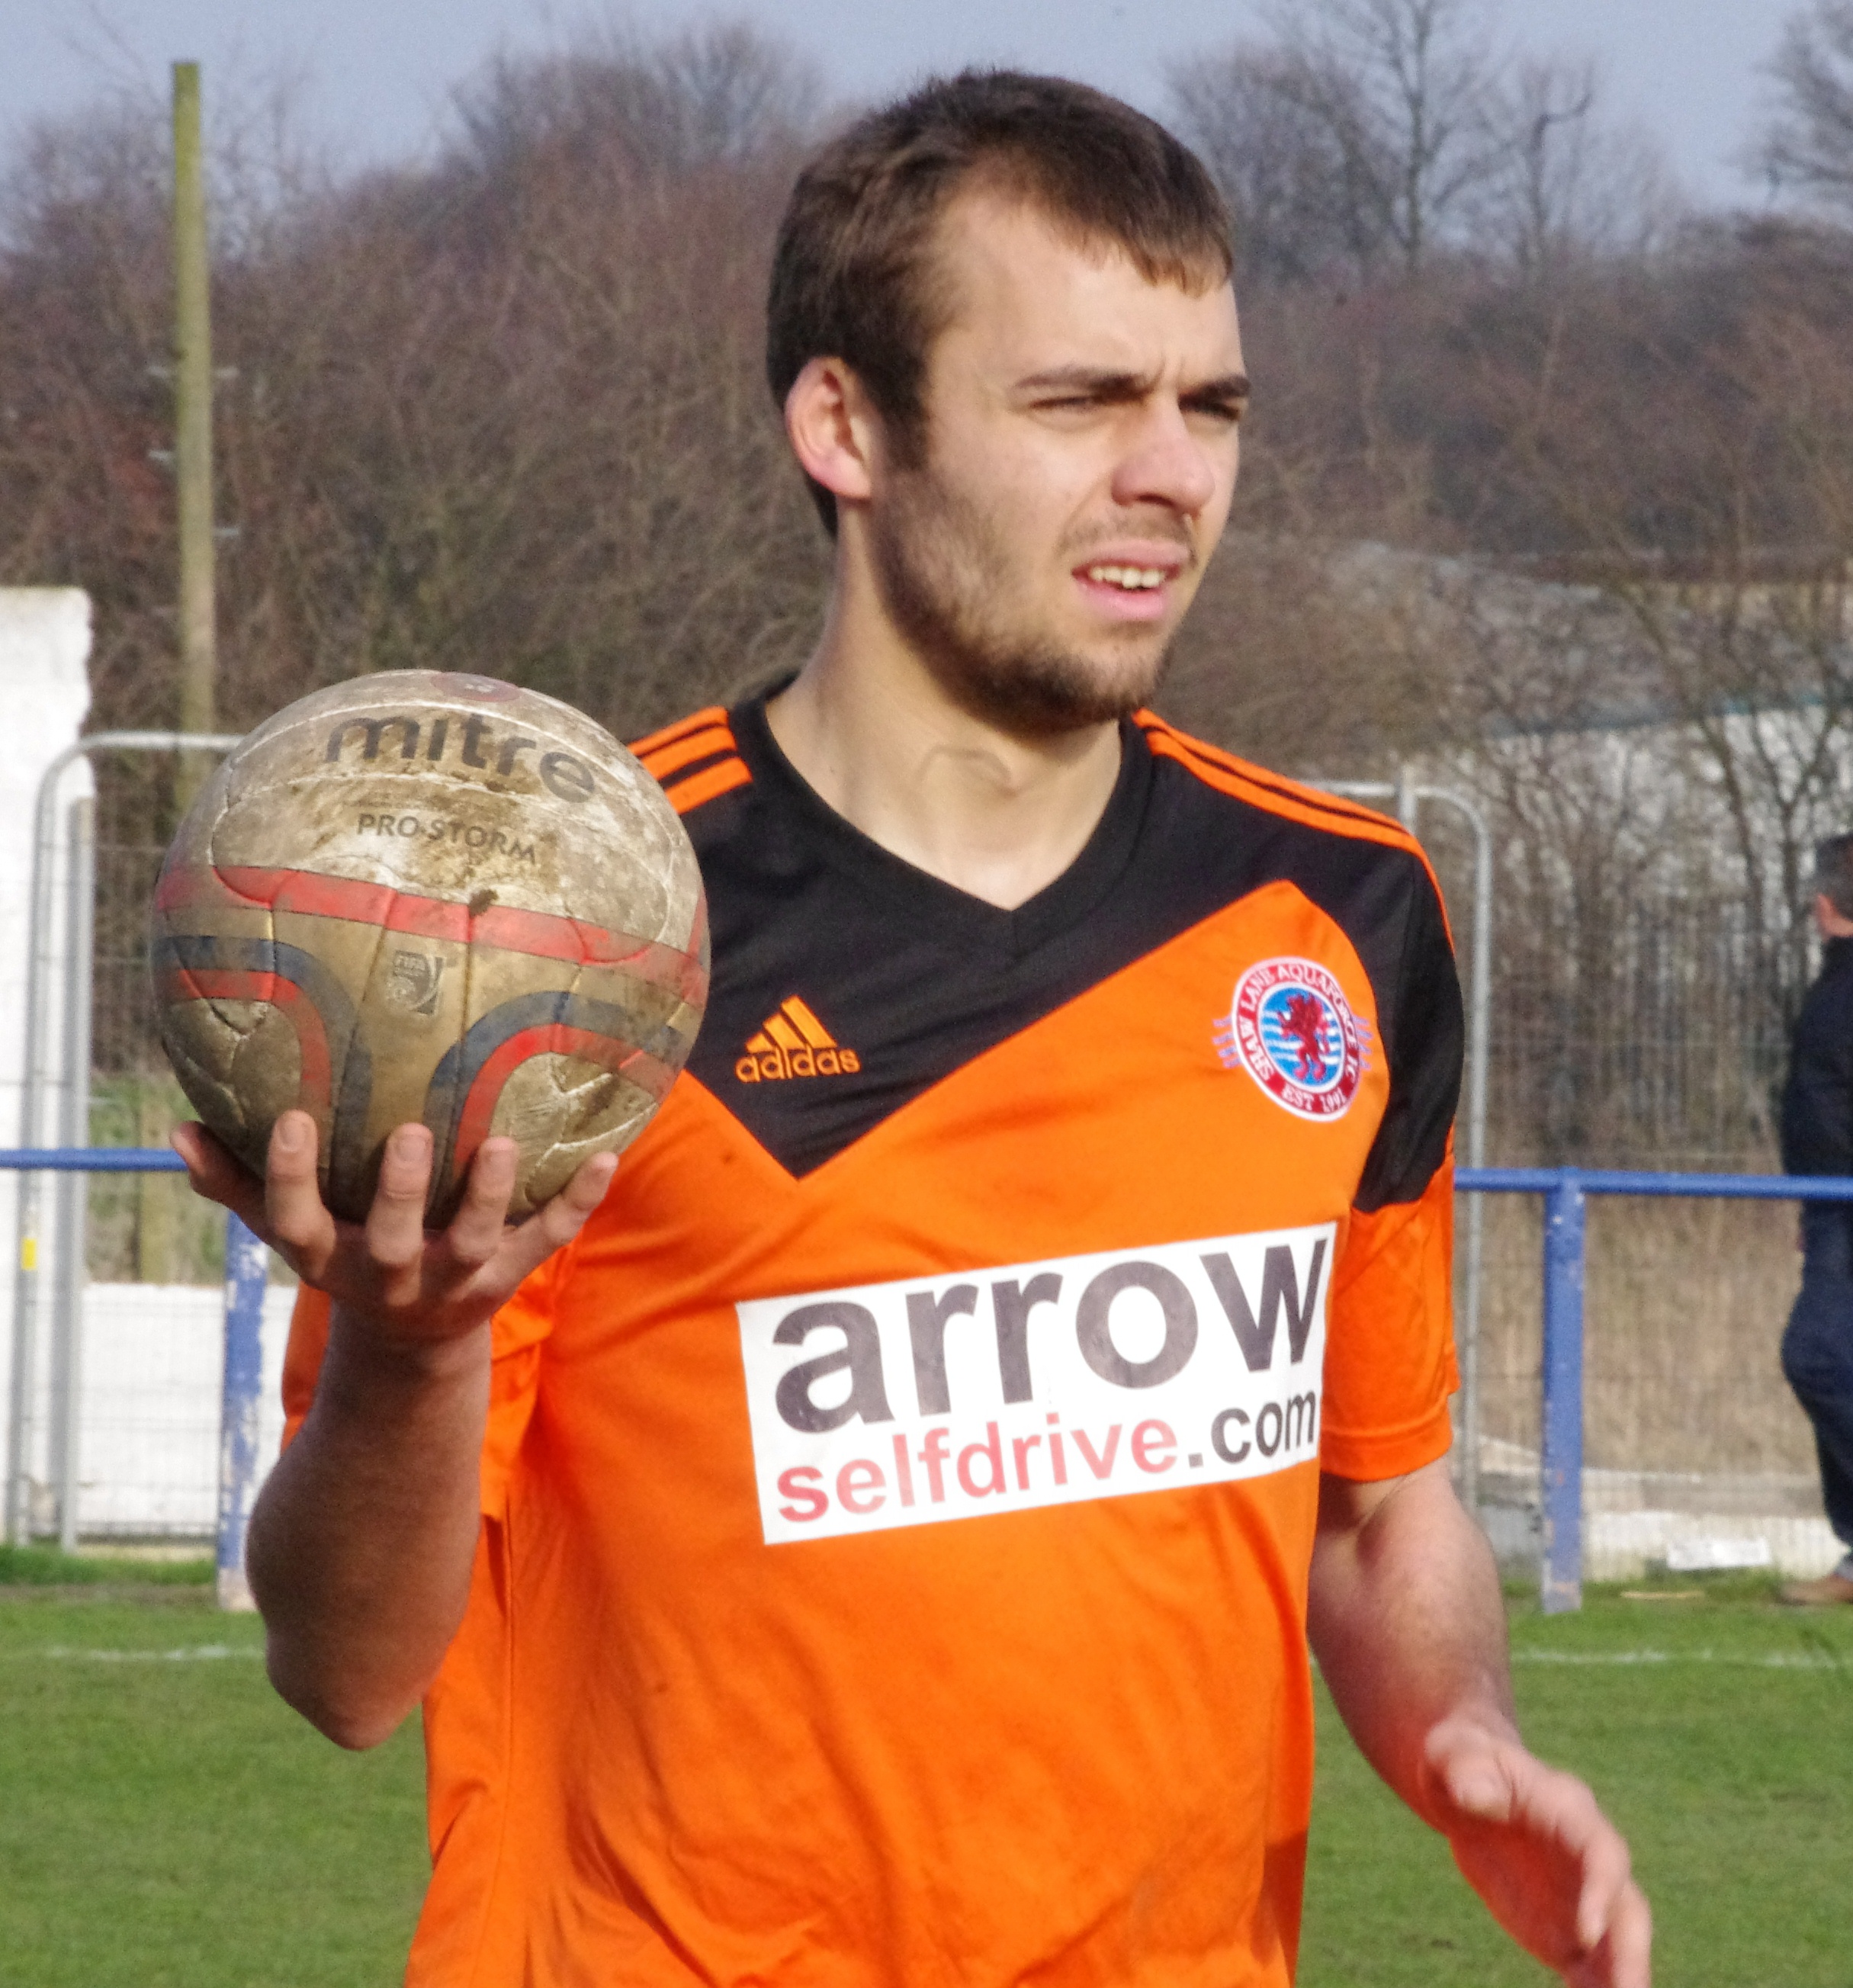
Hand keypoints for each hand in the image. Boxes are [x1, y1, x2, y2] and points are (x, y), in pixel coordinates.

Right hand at [173, 1109, 615, 1348]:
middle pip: (393, 1241)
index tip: (289, 1117)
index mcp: (331, 1258)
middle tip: (411, 1133)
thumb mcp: (290, 1230)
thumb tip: (177, 1128)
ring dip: (492, 1197)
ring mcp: (456, 1279)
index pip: (296, 1222)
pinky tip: (608, 1156)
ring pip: (477, 1243)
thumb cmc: (344, 1253)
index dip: (288, 1176)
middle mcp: (392, 1275)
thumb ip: (235, 1184)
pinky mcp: (510, 1275)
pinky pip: (550, 1239)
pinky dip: (579, 1201)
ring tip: (502, 1143)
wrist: (410, 1346)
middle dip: (402, 1192)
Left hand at [1424, 1718, 1650, 1986]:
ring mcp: (1584, 1897)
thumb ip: (1466, 1769)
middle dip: (1631, 1953)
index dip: (1600, 1889)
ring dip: (1623, 1981)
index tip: (1585, 1933)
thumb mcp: (1452, 1754)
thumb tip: (1475, 1795)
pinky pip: (1590, 1969)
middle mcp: (1589, 1858)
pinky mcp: (1567, 1931)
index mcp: (1568, 1809)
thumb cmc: (1459, 1762)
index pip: (1601, 1852)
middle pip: (1627, 1908)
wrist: (1466, 1787)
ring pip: (1618, 1945)